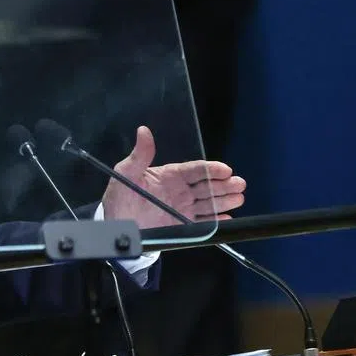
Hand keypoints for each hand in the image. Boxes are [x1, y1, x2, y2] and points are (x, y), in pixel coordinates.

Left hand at [102, 126, 246, 229]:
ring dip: (224, 200)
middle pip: (206, 185)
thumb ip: (139, 155)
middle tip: (239, 184)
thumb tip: (143, 131)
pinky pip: (202, 222)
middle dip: (224, 184)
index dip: (211, 169)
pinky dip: (216, 221)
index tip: (226, 169)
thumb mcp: (126, 173)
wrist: (116, 225)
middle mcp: (180, 190)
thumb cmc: (120, 196)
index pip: (194, 170)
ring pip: (208, 202)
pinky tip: (228, 219)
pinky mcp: (181, 224)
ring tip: (239, 198)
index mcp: (169, 175)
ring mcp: (182, 207)